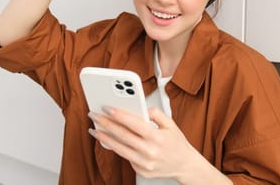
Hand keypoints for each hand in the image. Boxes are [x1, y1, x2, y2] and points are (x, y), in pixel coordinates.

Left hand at [89, 107, 207, 181]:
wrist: (185, 165)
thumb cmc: (177, 143)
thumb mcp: (171, 124)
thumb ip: (156, 113)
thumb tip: (142, 108)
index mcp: (157, 137)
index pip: (133, 124)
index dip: (118, 115)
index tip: (106, 108)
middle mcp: (150, 151)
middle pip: (122, 136)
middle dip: (105, 124)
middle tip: (94, 116)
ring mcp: (144, 163)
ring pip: (119, 149)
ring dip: (104, 138)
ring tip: (95, 130)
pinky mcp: (141, 171)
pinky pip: (126, 158)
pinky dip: (117, 148)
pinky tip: (110, 141)